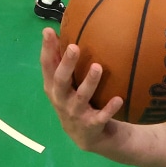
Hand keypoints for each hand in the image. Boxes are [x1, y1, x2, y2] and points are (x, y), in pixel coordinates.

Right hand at [40, 27, 123, 149]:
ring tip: (98, 67)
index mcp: (53, 87)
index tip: (48, 31)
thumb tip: (58, 30)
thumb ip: (62, 61)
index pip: (46, 66)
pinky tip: (119, 99)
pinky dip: (109, 108)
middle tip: (74, 47)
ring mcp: (75, 113)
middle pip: (61, 80)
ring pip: (81, 97)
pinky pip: (101, 116)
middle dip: (66, 64)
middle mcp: (61, 100)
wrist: (87, 136)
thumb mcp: (66, 83)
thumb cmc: (75, 101)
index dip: (46, 49)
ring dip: (89, 82)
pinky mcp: (91, 125)